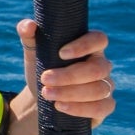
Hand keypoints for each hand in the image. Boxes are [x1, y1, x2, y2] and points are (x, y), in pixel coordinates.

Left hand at [9, 19, 114, 134]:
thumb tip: (29, 25)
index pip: (99, 39)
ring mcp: (106, 86)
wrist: (42, 97)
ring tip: (47, 94)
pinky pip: (102, 108)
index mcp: (90, 47)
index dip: (84, 45)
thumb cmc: (42, 68)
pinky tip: (60, 106)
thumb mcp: (33, 52)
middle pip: (97, 69)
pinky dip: (80, 108)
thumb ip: (28, 35)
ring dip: (71, 93)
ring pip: (99, 89)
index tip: (61, 53)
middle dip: (69, 76)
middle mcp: (102, 65)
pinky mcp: (104, 106)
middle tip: (45, 79)